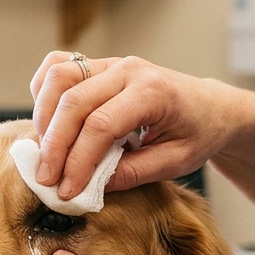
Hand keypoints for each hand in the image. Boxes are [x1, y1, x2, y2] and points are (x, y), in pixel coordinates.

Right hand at [29, 52, 254, 201]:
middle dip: (54, 145)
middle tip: (46, 180)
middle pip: (73, 101)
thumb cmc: (198, 134)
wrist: (211, 107)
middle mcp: (128, 70)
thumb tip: (88, 186)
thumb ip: (133, 174)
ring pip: (59, 76)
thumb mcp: (175, 162)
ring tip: (44, 153)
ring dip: (43, 116)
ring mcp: (111, 63)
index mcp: (153, 92)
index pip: (101, 125)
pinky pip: (58, 67)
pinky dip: (43, 92)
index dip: (78, 160)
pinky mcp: (99, 65)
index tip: (67, 190)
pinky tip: (46, 123)